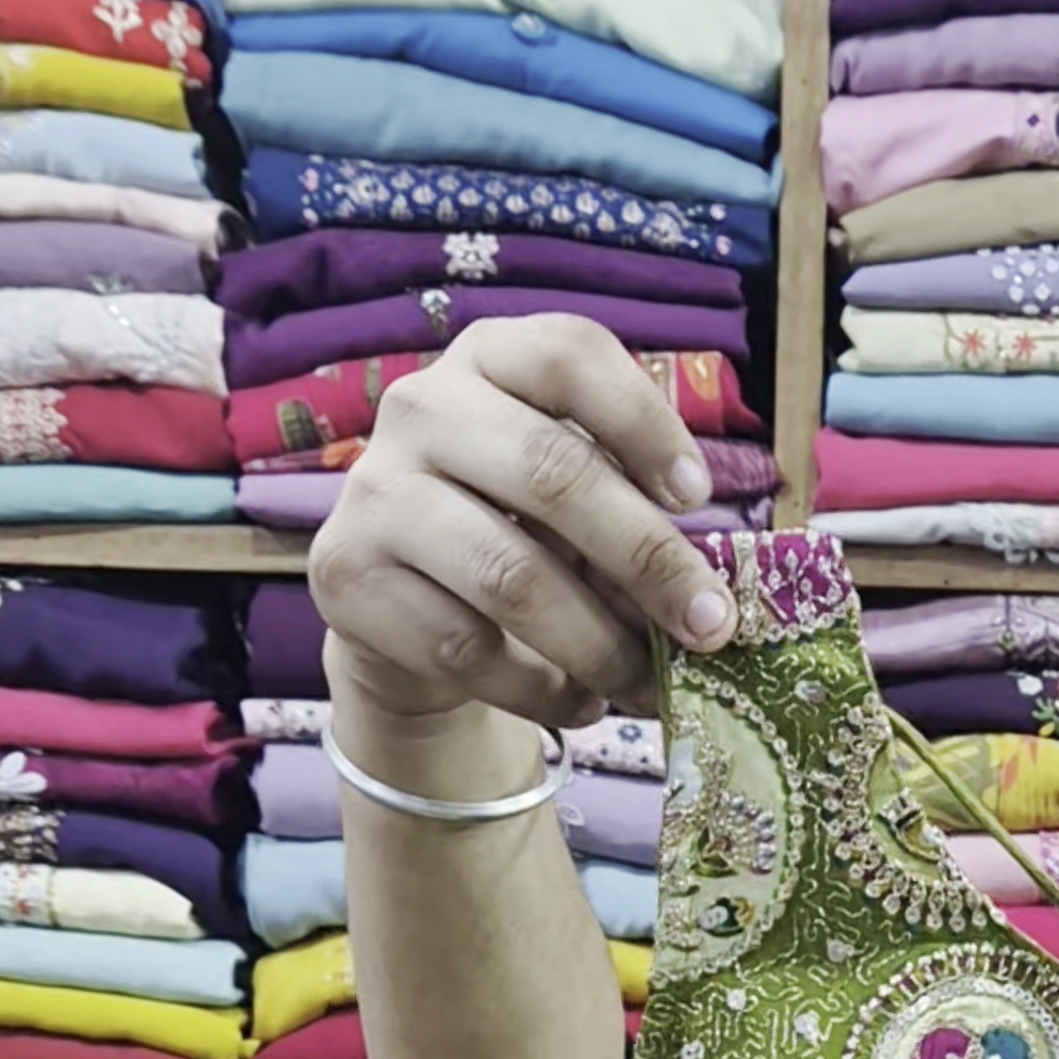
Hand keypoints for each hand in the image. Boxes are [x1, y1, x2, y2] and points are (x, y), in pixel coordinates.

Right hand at [307, 315, 737, 732]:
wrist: (404, 602)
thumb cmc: (519, 531)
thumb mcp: (573, 498)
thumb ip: (632, 512)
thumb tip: (706, 597)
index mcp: (490, 358)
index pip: (569, 355)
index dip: (644, 422)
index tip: (699, 497)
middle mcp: (421, 406)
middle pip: (552, 472)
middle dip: (648, 560)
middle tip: (712, 627)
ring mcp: (375, 490)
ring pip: (510, 577)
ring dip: (599, 648)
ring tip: (649, 687)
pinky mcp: (346, 575)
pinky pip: (463, 647)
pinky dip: (540, 690)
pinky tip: (579, 703)